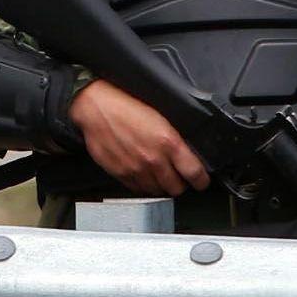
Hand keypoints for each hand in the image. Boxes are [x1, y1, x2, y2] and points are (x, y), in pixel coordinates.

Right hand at [70, 79, 208, 194]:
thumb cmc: (125, 104)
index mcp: (168, 142)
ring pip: (158, 191)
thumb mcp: (159, 115)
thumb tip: (187, 153)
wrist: (94, 107)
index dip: (201, 180)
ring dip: (161, 185)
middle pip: (177, 188)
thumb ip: (174, 138)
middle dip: (180, 183)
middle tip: (177, 176)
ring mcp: (136, 169)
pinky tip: (142, 174)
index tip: (201, 180)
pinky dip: (143, 185)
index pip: (194, 173)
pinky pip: (138, 189)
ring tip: (158, 174)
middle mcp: (154, 159)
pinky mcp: (121, 174)